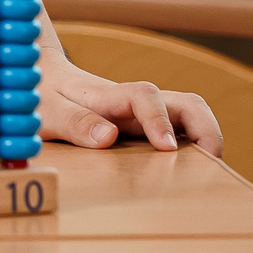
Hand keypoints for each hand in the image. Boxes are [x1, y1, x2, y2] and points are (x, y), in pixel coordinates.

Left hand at [36, 46, 221, 155]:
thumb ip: (73, 122)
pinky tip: (189, 174)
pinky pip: (182, 131)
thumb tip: (107, 137)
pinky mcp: (148, 126)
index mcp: (109, 95)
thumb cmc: (44, 96)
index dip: (159, 119)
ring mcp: (146, 114)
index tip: (165, 148)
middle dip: (207, 130)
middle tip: (210, 165)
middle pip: (187, 103)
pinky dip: (195, 148)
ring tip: (207, 173)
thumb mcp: (47, 110)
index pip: (144, 95)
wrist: (42, 79)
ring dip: (206, 139)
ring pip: (191, 115)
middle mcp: (135, 102)